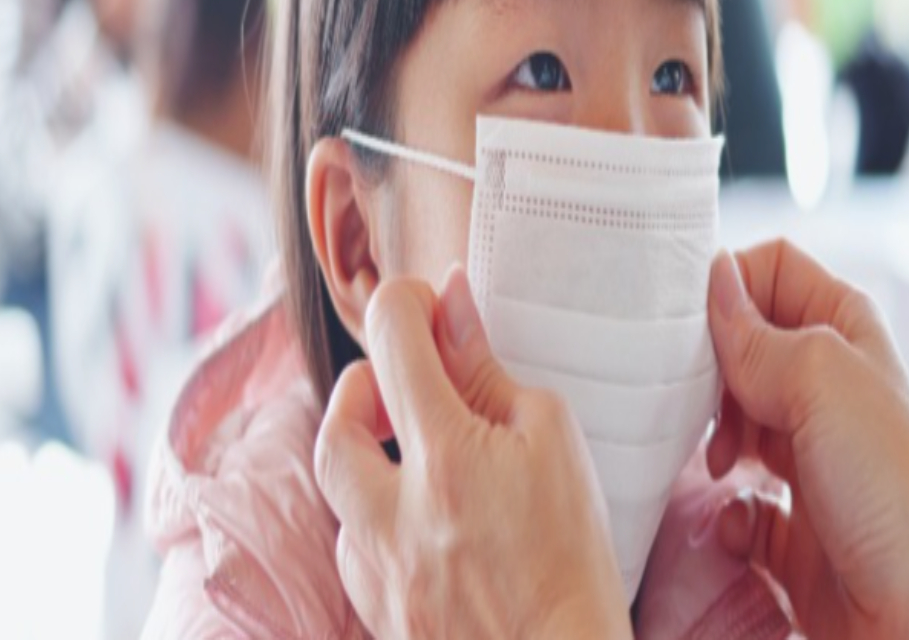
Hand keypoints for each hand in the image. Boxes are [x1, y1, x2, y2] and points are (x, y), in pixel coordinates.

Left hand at [314, 266, 632, 639]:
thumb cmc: (573, 553)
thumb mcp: (550, 437)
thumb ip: (487, 369)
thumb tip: (452, 304)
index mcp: (444, 455)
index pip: (392, 337)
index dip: (407, 302)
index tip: (429, 306)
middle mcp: (392, 510)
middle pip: (336, 419)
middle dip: (363, 382)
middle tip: (402, 381)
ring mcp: (377, 566)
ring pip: (336, 484)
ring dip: (366, 449)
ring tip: (415, 449)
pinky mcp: (377, 607)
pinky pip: (352, 544)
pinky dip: (374, 514)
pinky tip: (419, 516)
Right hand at [707, 241, 908, 639]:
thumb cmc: (886, 481)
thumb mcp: (816, 377)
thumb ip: (753, 329)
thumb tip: (714, 277)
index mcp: (841, 329)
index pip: (772, 268)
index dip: (731, 283)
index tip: (692, 317)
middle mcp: (823, 383)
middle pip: (739, 342)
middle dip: (710, 367)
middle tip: (699, 393)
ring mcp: (804, 448)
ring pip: (728, 415)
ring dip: (711, 436)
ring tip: (721, 461)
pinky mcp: (788, 512)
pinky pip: (734, 492)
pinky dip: (725, 504)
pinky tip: (741, 516)